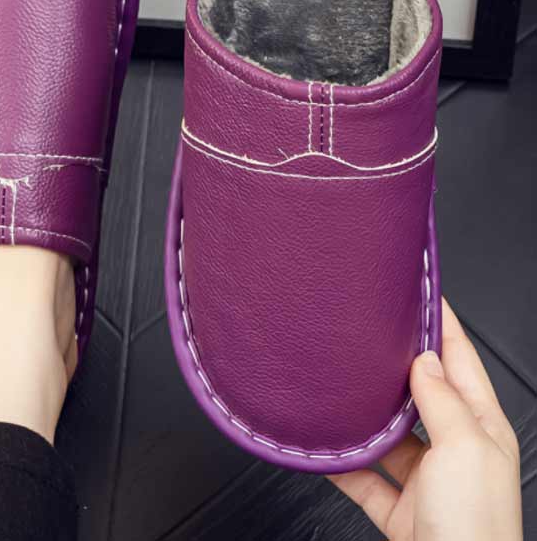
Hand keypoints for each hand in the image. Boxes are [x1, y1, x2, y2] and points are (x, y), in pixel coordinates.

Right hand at [329, 298, 521, 539]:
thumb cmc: (473, 528)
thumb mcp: (464, 449)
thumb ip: (441, 400)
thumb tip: (422, 360)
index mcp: (481, 427)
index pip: (459, 358)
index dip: (441, 321)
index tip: (419, 290)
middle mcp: (454, 448)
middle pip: (421, 391)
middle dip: (396, 362)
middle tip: (368, 330)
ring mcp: (426, 478)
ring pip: (388, 432)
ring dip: (365, 414)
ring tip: (340, 384)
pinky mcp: (398, 506)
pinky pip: (363, 474)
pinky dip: (342, 461)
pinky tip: (325, 445)